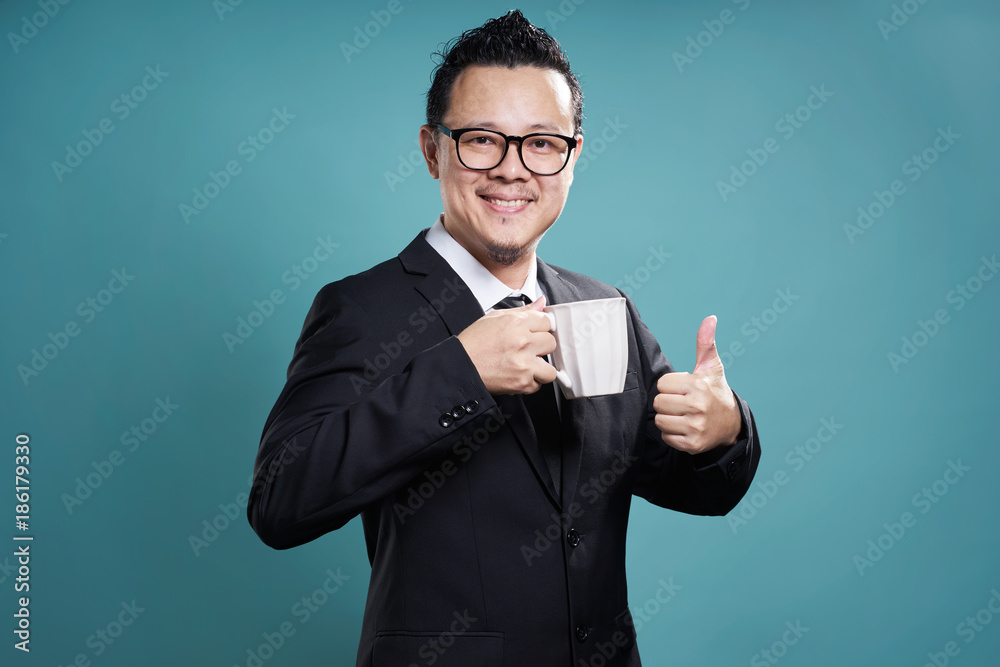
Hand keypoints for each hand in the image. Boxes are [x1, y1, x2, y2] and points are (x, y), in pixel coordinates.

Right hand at [456, 295, 557, 394]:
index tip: (534, 332)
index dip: (539, 328)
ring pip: (550, 368)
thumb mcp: (494, 318)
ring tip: (526, 365)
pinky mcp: (521, 383)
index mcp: (516, 323)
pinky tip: (518, 375)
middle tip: (527, 349)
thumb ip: (523, 311)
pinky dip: (529, 382)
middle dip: (541, 346)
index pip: (547, 321)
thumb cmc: (473, 343)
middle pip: (551, 343)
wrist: (459, 367)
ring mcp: (524, 364)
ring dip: (540, 368)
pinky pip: (538, 385)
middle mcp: (523, 343)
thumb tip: (541, 303)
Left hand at [653, 315, 741, 453]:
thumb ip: (706, 343)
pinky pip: (666, 437)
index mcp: (698, 386)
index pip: (662, 384)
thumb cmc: (715, 391)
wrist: (731, 425)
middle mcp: (697, 407)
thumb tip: (710, 318)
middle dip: (667, 402)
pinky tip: (684, 427)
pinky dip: (671, 434)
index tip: (684, 388)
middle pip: (658, 402)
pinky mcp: (692, 444)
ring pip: (660, 420)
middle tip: (682, 402)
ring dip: (667, 418)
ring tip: (682, 415)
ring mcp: (695, 427)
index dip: (671, 386)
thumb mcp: (711, 367)